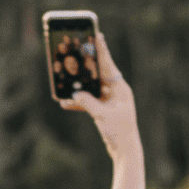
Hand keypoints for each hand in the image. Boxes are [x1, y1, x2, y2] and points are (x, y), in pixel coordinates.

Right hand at [59, 33, 139, 159]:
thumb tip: (75, 94)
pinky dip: (79, 103)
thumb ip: (88, 103)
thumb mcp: (102, 116)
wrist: (124, 151)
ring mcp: (109, 101)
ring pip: (91, 89)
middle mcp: (116, 92)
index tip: (97, 36)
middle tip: (76, 53)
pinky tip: (65, 103)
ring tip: (65, 80)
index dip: (102, 52)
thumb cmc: (119, 132)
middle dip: (86, 67)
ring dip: (79, 88)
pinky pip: (89, 103)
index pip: (109, 66)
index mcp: (120, 89)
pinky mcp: (103, 111)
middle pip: (98, 75)